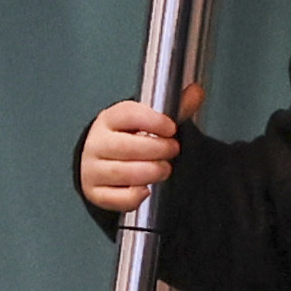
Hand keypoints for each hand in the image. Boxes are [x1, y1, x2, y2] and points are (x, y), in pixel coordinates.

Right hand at [77, 83, 202, 217]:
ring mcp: (93, 168)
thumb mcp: (149, 121)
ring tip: (164, 169)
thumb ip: (175, 108)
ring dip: (150, 172)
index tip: (171, 128)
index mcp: (109, 119)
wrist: (103, 160)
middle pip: (126, 146)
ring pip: (122, 173)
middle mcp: (97, 143)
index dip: (153, 121)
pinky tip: (146, 190)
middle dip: (157, 150)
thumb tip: (196, 91)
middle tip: (173, 150)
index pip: (129, 115)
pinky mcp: (95, 192)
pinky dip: (134, 196)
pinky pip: (116, 198)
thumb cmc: (129, 138)